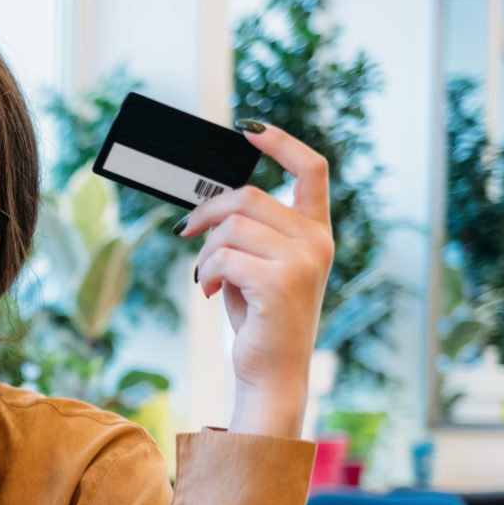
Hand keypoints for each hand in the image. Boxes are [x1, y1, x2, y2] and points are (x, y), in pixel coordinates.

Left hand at [179, 123, 333, 438]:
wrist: (273, 374)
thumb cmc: (262, 321)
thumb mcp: (257, 266)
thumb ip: (249, 231)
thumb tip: (209, 202)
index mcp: (316, 233)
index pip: (312, 170)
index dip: (281, 143)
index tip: (249, 129)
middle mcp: (317, 242)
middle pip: (249, 197)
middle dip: (208, 212)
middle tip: (186, 231)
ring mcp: (304, 260)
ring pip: (232, 227)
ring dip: (206, 251)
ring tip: (208, 278)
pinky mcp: (281, 281)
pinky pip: (224, 256)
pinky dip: (208, 273)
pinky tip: (212, 292)